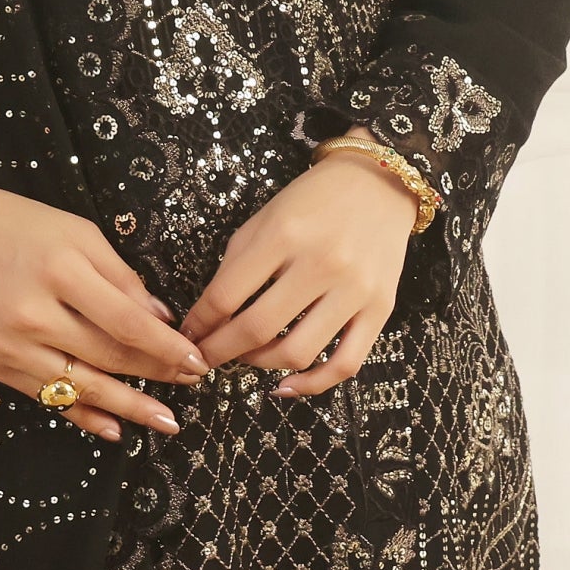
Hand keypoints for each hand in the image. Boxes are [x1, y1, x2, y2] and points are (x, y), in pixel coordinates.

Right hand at [0, 143, 208, 441]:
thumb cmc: (10, 223)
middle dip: (156, 375)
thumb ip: (119, 276)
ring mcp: (10, 346)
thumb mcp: (74, 231)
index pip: (127, 322)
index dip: (167, 347)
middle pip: (109, 357)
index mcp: (61, 271)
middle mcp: (34, 315)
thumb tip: (160, 318)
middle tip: (193, 386)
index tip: (198, 360)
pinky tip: (112, 427)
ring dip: (127, 407)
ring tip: (164, 421)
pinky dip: (81, 414)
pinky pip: (46, 397)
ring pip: (81, 386)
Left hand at [178, 132, 419, 397]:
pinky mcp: (381, 308)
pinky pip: (345, 363)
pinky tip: (285, 385)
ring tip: (246, 357)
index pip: (226, 296)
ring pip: (297, 352)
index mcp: (285, 234)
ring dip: (259, 365)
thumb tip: (208, 319)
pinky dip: (312, 384)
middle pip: (257, 328)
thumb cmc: (314, 200)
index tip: (189, 335)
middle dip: (219, 351)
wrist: (378, 184)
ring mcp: (355, 289)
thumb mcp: (266, 219)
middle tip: (205, 357)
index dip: (199, 324)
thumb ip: (237, 266)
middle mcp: (322, 263)